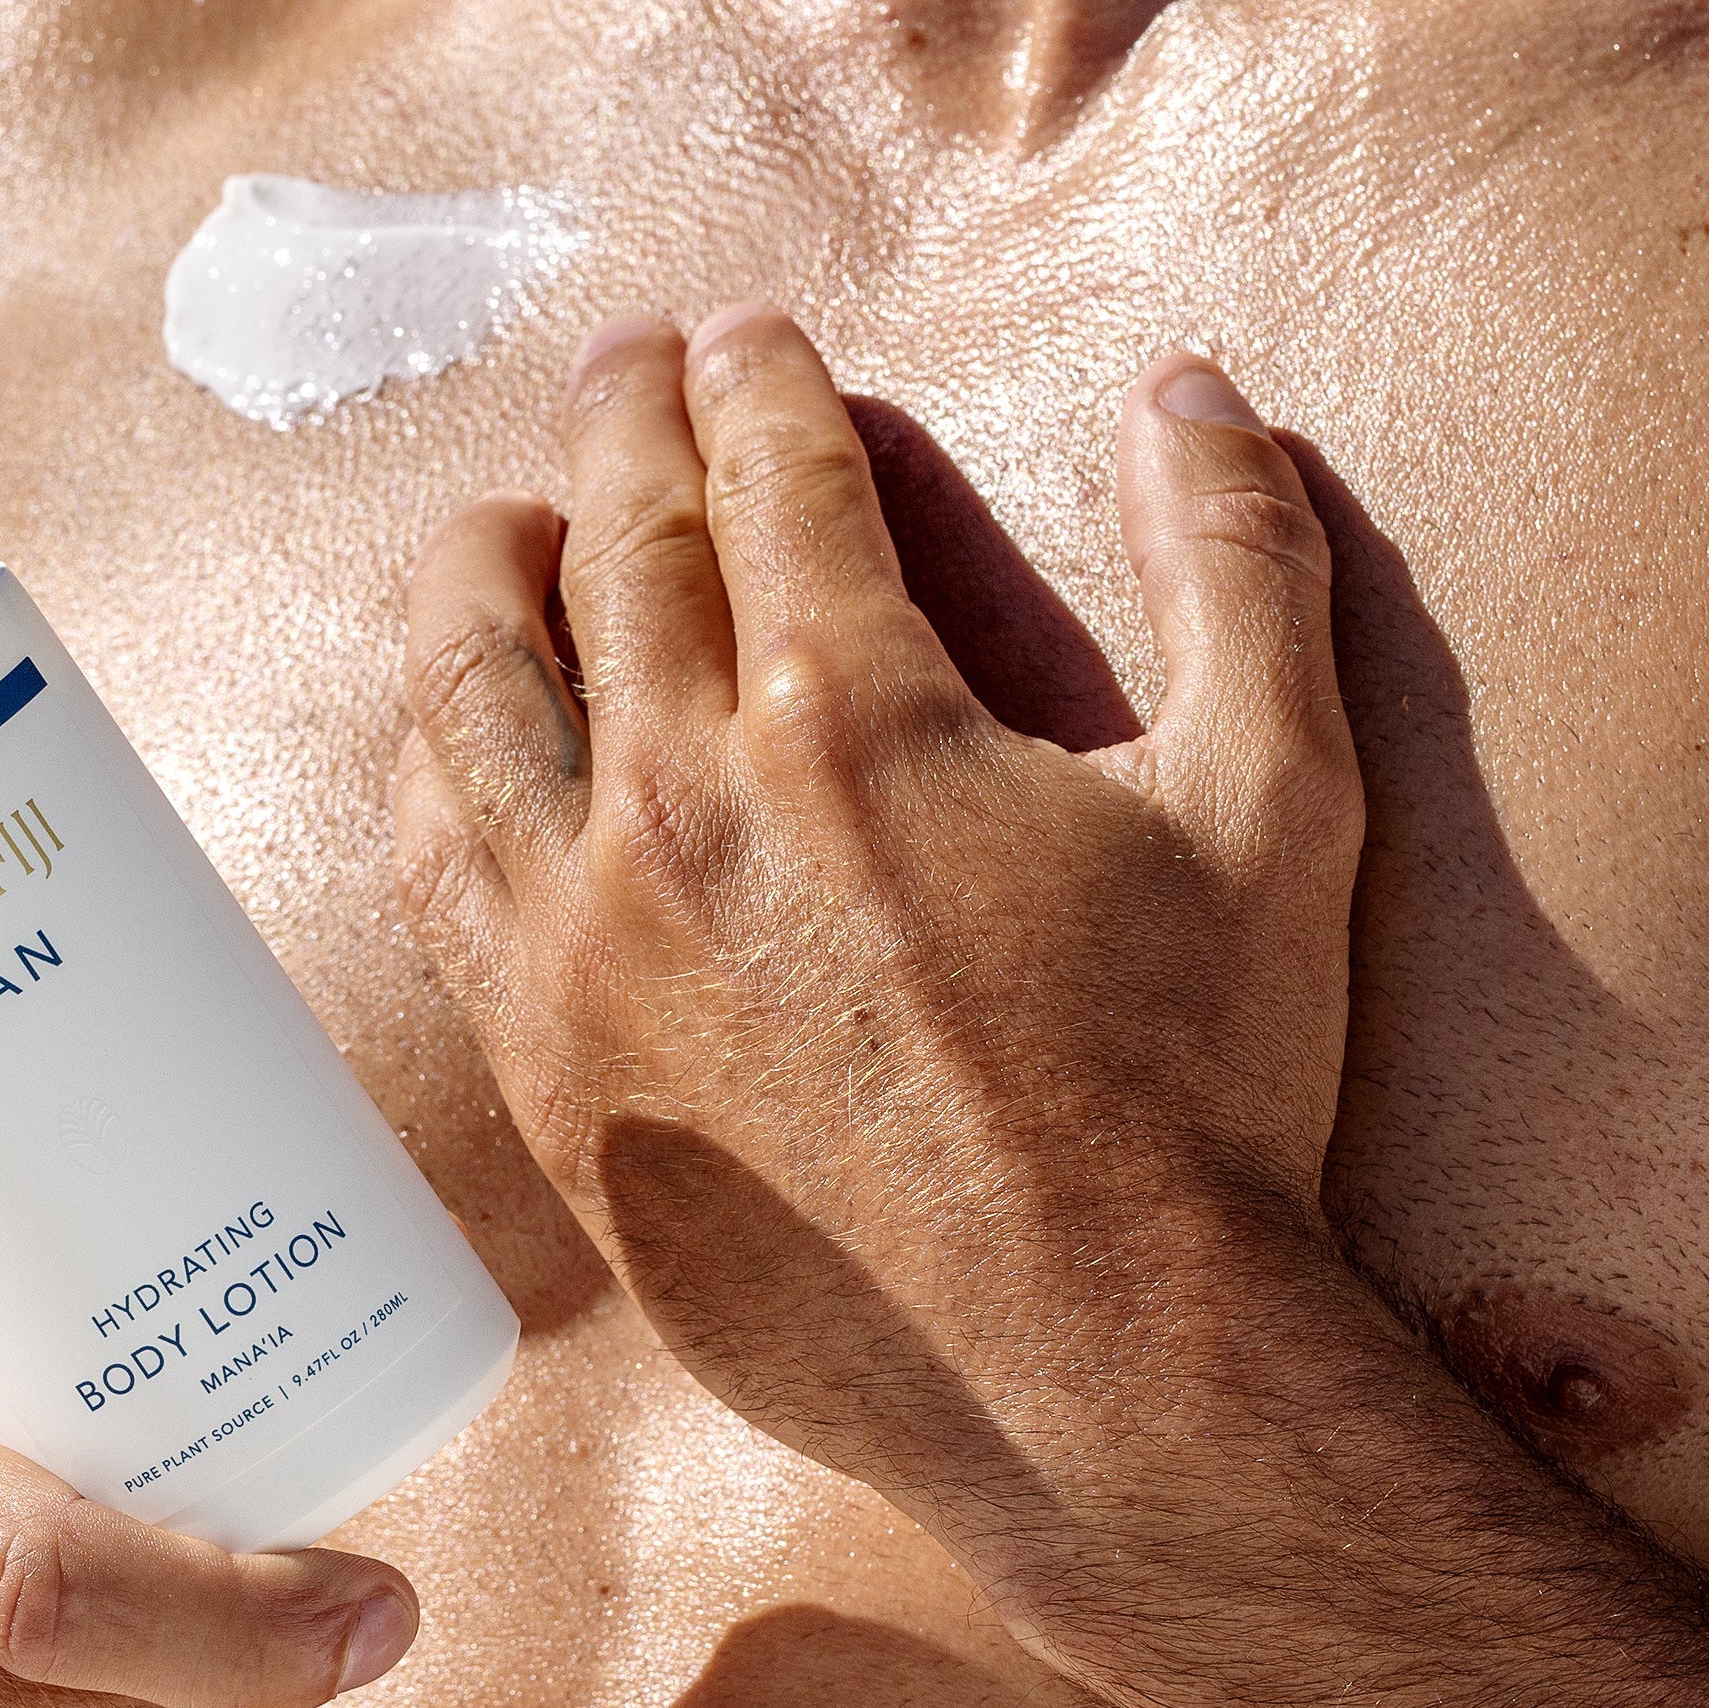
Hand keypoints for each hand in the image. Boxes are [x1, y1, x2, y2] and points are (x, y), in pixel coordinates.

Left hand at [392, 305, 1362, 1546]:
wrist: (1092, 1370)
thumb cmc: (1200, 1096)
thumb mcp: (1279, 805)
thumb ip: (1241, 572)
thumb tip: (1193, 392)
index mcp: (853, 713)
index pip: (770, 475)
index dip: (756, 380)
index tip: (745, 337)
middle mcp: (683, 801)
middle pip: (613, 547)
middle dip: (621, 427)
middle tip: (628, 371)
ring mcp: (587, 939)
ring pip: (473, 688)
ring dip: (479, 567)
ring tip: (497, 521)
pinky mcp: (545, 1067)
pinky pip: (433, 867)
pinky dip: (429, 765)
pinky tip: (448, 742)